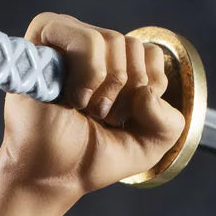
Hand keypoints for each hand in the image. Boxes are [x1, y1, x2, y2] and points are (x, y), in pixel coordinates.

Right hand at [0, 13, 185, 198]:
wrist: (51, 176)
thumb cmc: (91, 159)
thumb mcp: (149, 145)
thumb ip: (170, 121)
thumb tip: (147, 92)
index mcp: (115, 63)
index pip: (151, 53)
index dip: (145, 89)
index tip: (121, 118)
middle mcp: (92, 46)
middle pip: (133, 46)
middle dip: (123, 94)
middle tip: (98, 116)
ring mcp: (68, 39)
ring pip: (113, 41)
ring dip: (104, 90)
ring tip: (83, 109)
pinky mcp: (44, 38)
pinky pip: (90, 41)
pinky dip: (90, 76)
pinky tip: (71, 98)